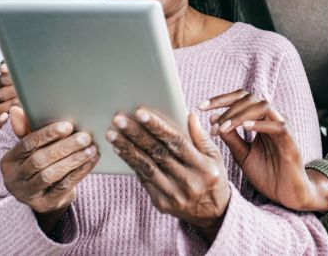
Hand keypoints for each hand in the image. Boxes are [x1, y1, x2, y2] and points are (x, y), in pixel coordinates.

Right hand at [0, 60, 20, 136]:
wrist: (19, 115)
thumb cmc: (15, 92)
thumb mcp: (12, 79)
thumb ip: (7, 69)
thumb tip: (2, 68)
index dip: (12, 80)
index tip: (22, 80)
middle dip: (14, 93)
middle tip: (27, 92)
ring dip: (10, 107)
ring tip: (22, 104)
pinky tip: (6, 117)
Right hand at [0, 119, 98, 232]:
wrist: (44, 195)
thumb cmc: (38, 163)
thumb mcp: (31, 148)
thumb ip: (26, 130)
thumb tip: (16, 109)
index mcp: (8, 161)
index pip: (27, 144)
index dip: (47, 134)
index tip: (68, 126)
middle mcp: (14, 179)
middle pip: (39, 160)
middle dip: (64, 147)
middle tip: (85, 136)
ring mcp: (28, 194)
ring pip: (51, 174)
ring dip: (74, 159)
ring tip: (91, 148)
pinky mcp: (44, 204)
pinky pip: (64, 186)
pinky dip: (80, 171)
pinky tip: (92, 160)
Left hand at [107, 109, 229, 241]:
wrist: (212, 214)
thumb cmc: (213, 178)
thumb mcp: (215, 156)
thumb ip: (201, 136)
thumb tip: (189, 115)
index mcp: (203, 167)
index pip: (177, 142)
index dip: (158, 127)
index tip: (140, 112)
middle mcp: (188, 181)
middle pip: (158, 153)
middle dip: (136, 134)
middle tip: (119, 119)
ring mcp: (173, 194)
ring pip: (146, 167)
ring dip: (127, 148)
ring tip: (112, 133)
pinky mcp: (161, 203)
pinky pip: (143, 179)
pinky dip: (131, 162)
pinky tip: (120, 149)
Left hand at [200, 89, 327, 211]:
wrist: (288, 195)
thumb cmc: (268, 174)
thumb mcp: (242, 155)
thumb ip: (230, 138)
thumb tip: (213, 119)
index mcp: (261, 120)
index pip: (241, 99)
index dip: (221, 99)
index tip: (201, 106)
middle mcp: (272, 119)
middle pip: (250, 98)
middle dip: (228, 106)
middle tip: (211, 121)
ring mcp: (283, 129)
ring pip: (263, 107)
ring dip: (240, 115)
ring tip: (223, 128)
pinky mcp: (291, 142)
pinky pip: (278, 127)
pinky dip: (261, 124)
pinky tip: (245, 128)